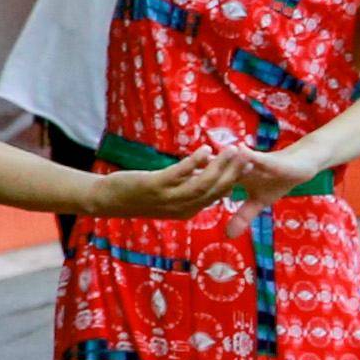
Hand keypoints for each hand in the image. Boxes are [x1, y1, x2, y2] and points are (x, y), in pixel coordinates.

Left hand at [96, 146, 244, 216]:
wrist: (108, 200)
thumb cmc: (138, 195)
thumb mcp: (168, 193)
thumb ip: (188, 183)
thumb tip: (207, 167)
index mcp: (188, 210)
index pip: (218, 195)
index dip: (235, 180)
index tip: (250, 164)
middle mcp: (182, 207)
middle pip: (215, 190)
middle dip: (234, 172)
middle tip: (248, 155)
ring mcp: (169, 198)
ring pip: (202, 184)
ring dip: (219, 166)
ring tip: (232, 150)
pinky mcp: (155, 186)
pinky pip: (179, 174)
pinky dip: (195, 162)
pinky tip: (205, 149)